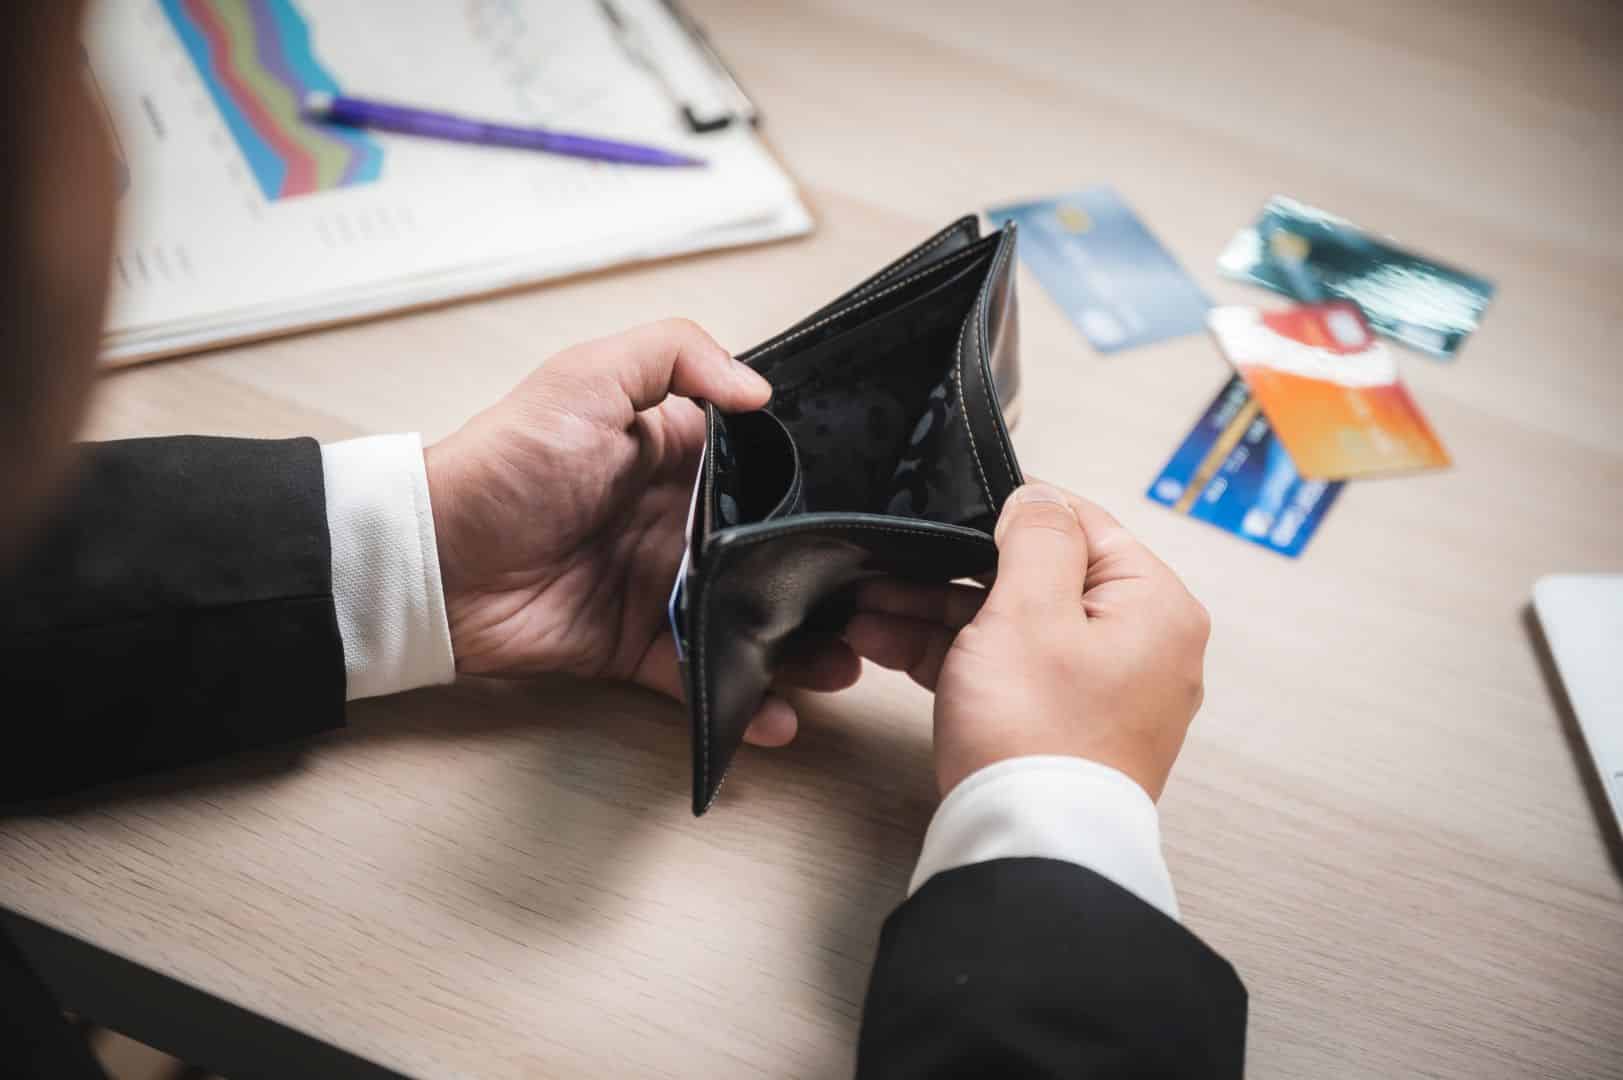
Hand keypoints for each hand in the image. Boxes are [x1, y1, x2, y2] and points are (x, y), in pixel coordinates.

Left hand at [424, 319, 859, 744]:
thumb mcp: (585, 377)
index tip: (872, 519)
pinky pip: (702, 678)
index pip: (767, 476)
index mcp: (677, 459)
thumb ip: (674, 355)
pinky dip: (743, 705)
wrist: (433, 560)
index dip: (818, 496)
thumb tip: (761, 387)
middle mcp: (680, 525)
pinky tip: (783, 717)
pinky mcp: (637, 649)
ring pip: (751, 624)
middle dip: (826, 586)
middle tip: (879, 608)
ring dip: (801, 649)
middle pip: (772, 558)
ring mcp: (662, 590)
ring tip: (846, 665)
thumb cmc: (504, 462)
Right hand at [843, 483, 1209, 798]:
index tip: (952, 513)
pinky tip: (887, 645)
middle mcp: (1141, 647)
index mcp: (1155, 607)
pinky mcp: (1061, 727)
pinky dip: (953, 658)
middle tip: (890, 569)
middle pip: (1038, 580)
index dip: (1010, 514)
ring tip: (867, 611)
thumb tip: (1041, 496)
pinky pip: (1006, 672)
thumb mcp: (1031, 608)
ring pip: (1012, 628)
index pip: (1082, 526)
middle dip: (952, 574)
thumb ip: (1039, 536)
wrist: (1027, 848)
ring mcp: (1100, 691)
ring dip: (937, 616)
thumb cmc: (1037, 734)